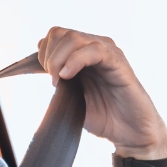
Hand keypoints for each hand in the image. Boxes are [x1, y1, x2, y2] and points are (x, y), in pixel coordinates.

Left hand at [37, 27, 166, 158]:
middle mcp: (95, 48)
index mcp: (83, 54)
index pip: (55, 36)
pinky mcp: (119, 62)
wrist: (129, 133)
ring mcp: (108, 53)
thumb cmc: (104, 116)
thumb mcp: (71, 97)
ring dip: (58, 59)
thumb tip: (38, 63)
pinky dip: (75, 60)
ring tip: (60, 81)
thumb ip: (58, 78)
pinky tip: (68, 76)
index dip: (44, 54)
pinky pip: (95, 50)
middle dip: (49, 57)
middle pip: (60, 33)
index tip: (47, 77)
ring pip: (74, 38)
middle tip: (54, 81)